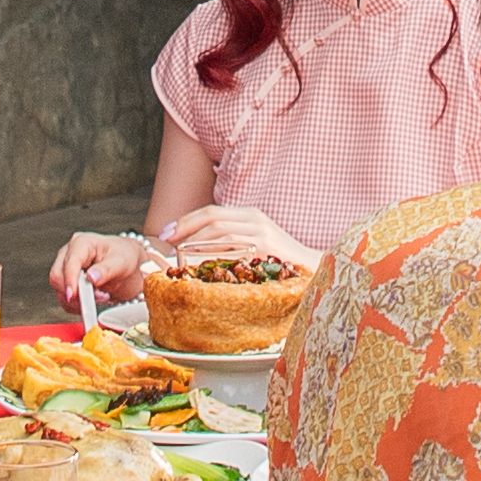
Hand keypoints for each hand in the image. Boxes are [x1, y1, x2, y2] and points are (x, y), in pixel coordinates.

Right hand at [54, 230, 152, 312]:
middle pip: (57, 276)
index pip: (69, 262)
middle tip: (98, 297)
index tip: (73, 295)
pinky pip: (64, 299)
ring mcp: (66, 268)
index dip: (70, 280)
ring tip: (101, 297)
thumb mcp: (122, 262)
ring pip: (59, 290)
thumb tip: (91, 278)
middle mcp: (70, 254)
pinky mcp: (68, 283)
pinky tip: (92, 302)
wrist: (129, 265)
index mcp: (82, 243)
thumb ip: (106, 270)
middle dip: (75, 292)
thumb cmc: (125, 256)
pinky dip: (76, 306)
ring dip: (78, 301)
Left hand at [148, 204, 312, 271]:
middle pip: (212, 217)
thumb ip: (230, 240)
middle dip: (184, 228)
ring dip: (195, 242)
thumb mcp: (254, 243)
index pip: (211, 211)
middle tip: (166, 241)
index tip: (167, 232)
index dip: (186, 220)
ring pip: (219, 231)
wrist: (313, 269)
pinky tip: (200, 263)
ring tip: (178, 254)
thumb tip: (194, 247)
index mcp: (250, 214)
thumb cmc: (280, 261)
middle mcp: (255, 219)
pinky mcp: (266, 248)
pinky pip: (232, 247)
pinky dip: (212, 253)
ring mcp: (262, 233)